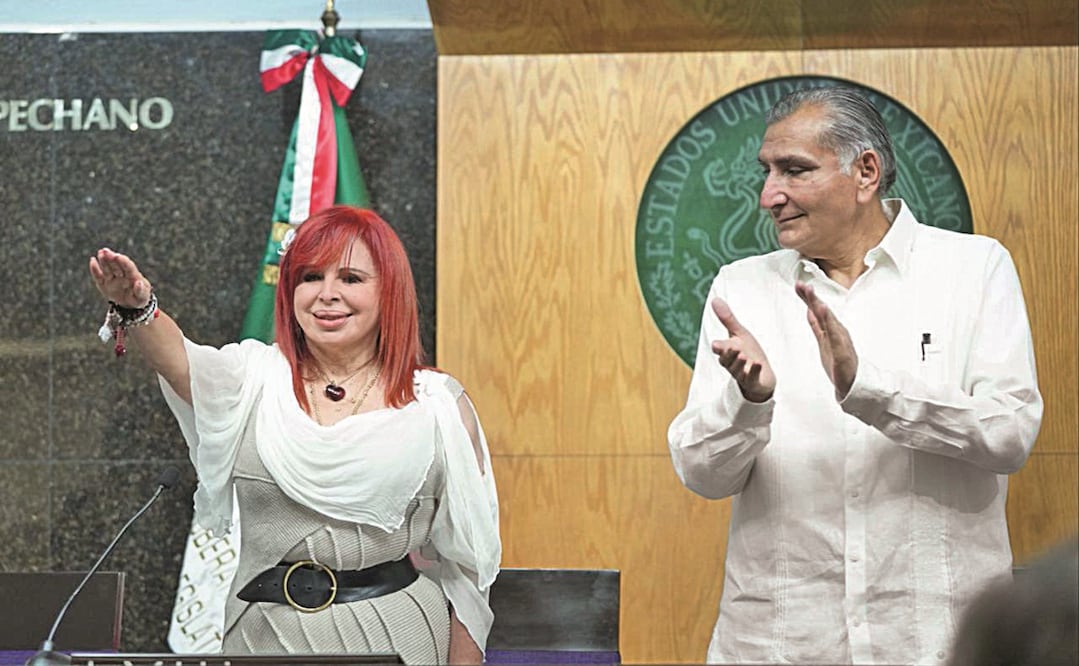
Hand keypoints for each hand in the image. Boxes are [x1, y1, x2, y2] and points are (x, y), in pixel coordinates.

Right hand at [89, 248, 152, 308]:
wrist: (130, 304)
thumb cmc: (139, 298)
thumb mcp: (142, 297)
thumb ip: (140, 291)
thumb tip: (138, 283)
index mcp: (133, 276)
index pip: (128, 267)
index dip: (123, 261)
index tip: (117, 256)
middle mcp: (122, 274)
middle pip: (116, 265)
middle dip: (111, 257)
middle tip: (105, 250)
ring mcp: (112, 278)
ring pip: (107, 268)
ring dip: (104, 260)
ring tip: (100, 252)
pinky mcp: (103, 283)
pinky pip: (98, 276)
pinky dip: (95, 269)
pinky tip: (92, 260)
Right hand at [710, 297, 775, 402]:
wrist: (763, 376)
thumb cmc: (749, 352)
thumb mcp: (739, 334)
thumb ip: (727, 319)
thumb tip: (715, 299)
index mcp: (727, 351)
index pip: (720, 350)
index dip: (719, 347)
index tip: (717, 344)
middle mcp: (732, 364)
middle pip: (726, 360)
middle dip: (729, 354)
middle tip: (733, 348)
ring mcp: (742, 374)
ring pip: (737, 370)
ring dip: (739, 363)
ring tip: (743, 355)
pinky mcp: (753, 382)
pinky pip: (751, 378)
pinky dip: (754, 371)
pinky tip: (758, 364)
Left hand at [795, 281, 856, 399]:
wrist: (853, 383)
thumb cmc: (839, 362)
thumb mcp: (823, 340)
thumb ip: (817, 325)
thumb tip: (809, 310)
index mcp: (830, 329)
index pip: (817, 311)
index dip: (807, 298)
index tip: (798, 285)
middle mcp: (836, 331)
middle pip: (822, 311)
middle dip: (811, 297)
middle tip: (801, 284)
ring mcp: (840, 340)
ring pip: (828, 319)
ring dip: (818, 304)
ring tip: (810, 292)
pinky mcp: (842, 351)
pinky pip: (834, 335)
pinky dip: (829, 322)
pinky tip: (823, 311)